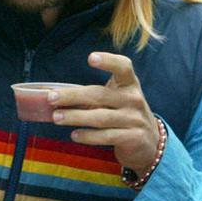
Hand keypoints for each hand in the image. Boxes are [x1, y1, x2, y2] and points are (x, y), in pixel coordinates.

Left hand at [49, 52, 160, 174]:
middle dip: (73, 96)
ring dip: (76, 117)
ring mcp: (134, 119)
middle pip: (100, 95)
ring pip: (101, 117)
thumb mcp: (116, 99)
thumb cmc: (124, 114)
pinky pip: (106, 136)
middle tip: (51, 97)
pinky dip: (88, 136)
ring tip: (56, 118)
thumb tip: (55, 97)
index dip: (108, 61)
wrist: (150, 142)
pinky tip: (74, 135)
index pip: (123, 67)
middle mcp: (134, 99)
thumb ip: (93, 96)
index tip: (91, 58)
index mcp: (129, 84)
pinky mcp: (133, 138)